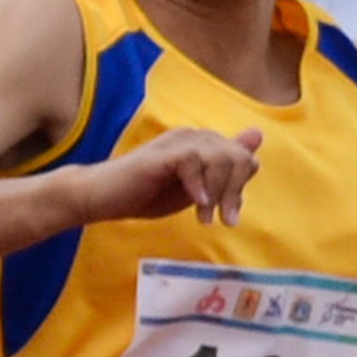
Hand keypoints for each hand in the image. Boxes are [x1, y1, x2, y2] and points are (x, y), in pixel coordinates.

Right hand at [81, 126, 261, 227]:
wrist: (100, 197)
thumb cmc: (143, 194)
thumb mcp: (193, 188)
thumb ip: (222, 169)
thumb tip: (257, 136)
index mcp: (200, 143)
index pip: (243, 156)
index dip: (240, 187)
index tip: (226, 213)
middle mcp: (192, 136)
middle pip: (238, 157)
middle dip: (234, 193)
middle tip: (223, 220)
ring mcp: (176, 143)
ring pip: (221, 158)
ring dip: (218, 193)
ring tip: (204, 217)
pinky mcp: (162, 154)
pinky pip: (194, 161)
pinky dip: (198, 187)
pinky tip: (194, 204)